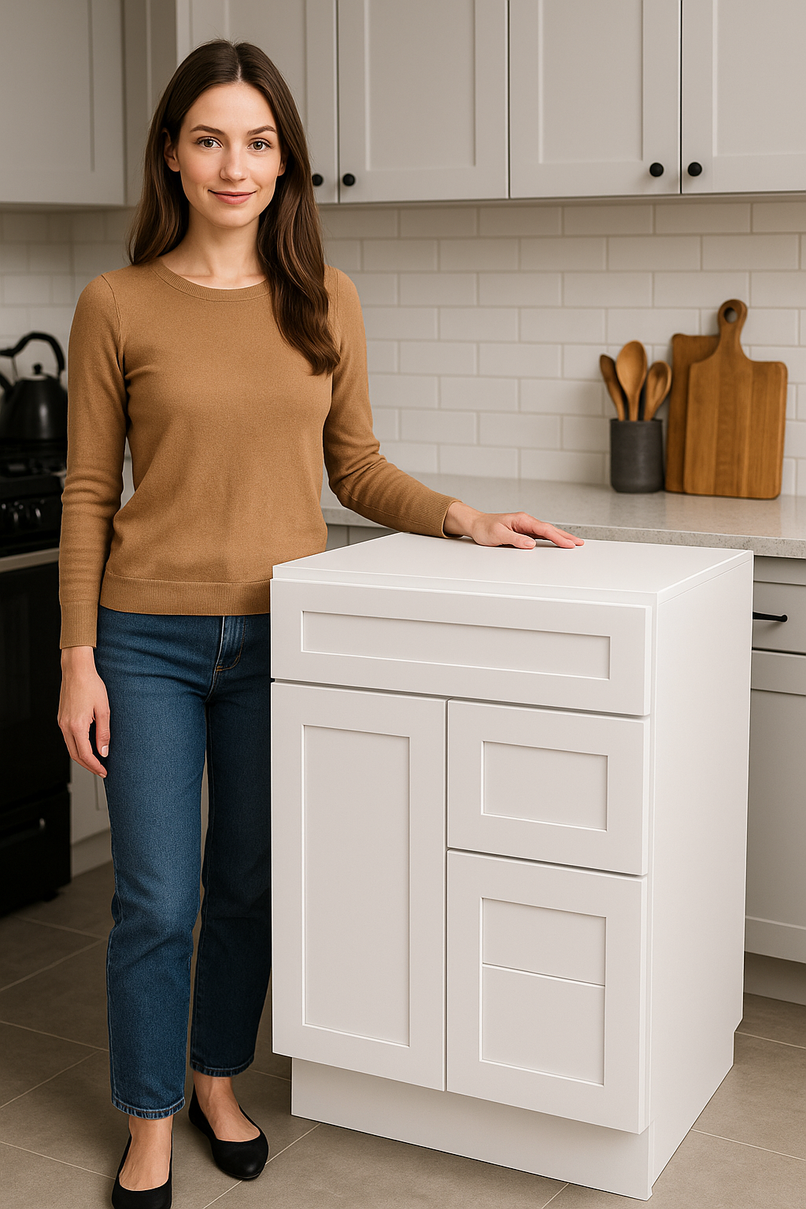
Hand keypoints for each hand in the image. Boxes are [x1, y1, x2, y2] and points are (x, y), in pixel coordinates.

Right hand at [58, 646, 109, 777]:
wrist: (76, 670)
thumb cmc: (91, 686)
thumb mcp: (104, 710)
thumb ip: (104, 733)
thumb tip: (104, 751)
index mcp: (76, 726)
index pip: (85, 754)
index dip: (95, 766)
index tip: (104, 771)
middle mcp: (65, 726)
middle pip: (75, 755)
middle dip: (88, 766)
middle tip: (101, 771)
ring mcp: (61, 722)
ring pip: (70, 748)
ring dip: (82, 757)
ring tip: (96, 761)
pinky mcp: (61, 718)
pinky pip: (68, 738)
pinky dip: (77, 746)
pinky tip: (87, 747)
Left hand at [444, 501, 583, 549]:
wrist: (476, 524)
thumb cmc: (485, 528)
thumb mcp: (498, 535)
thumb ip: (515, 540)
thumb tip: (531, 544)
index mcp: (522, 520)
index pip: (544, 529)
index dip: (558, 537)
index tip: (569, 543)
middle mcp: (526, 521)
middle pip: (550, 529)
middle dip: (565, 536)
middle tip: (579, 543)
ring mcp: (525, 526)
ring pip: (547, 531)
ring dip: (560, 537)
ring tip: (573, 543)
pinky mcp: (523, 531)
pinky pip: (541, 534)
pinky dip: (551, 538)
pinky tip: (558, 542)